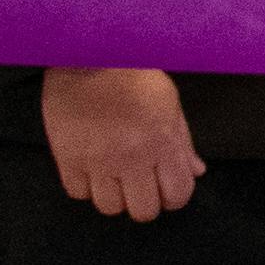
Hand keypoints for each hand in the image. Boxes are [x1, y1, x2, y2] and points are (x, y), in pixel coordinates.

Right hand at [43, 65, 202, 220]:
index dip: (173, 196)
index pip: (177, 196)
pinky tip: (90, 168)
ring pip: (109, 207)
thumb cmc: (133, 73)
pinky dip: (85, 185)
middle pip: (143, 211)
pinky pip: (78, 192)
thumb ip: (183, 142)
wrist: (88, 53)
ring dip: (114, 196)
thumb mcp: (169, 103)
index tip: (165, 186)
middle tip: (138, 184)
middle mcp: (132, 157)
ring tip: (113, 176)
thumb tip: (197, 171)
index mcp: (162, 143)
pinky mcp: (68, 157)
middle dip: (145, 201)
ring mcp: (98, 160)